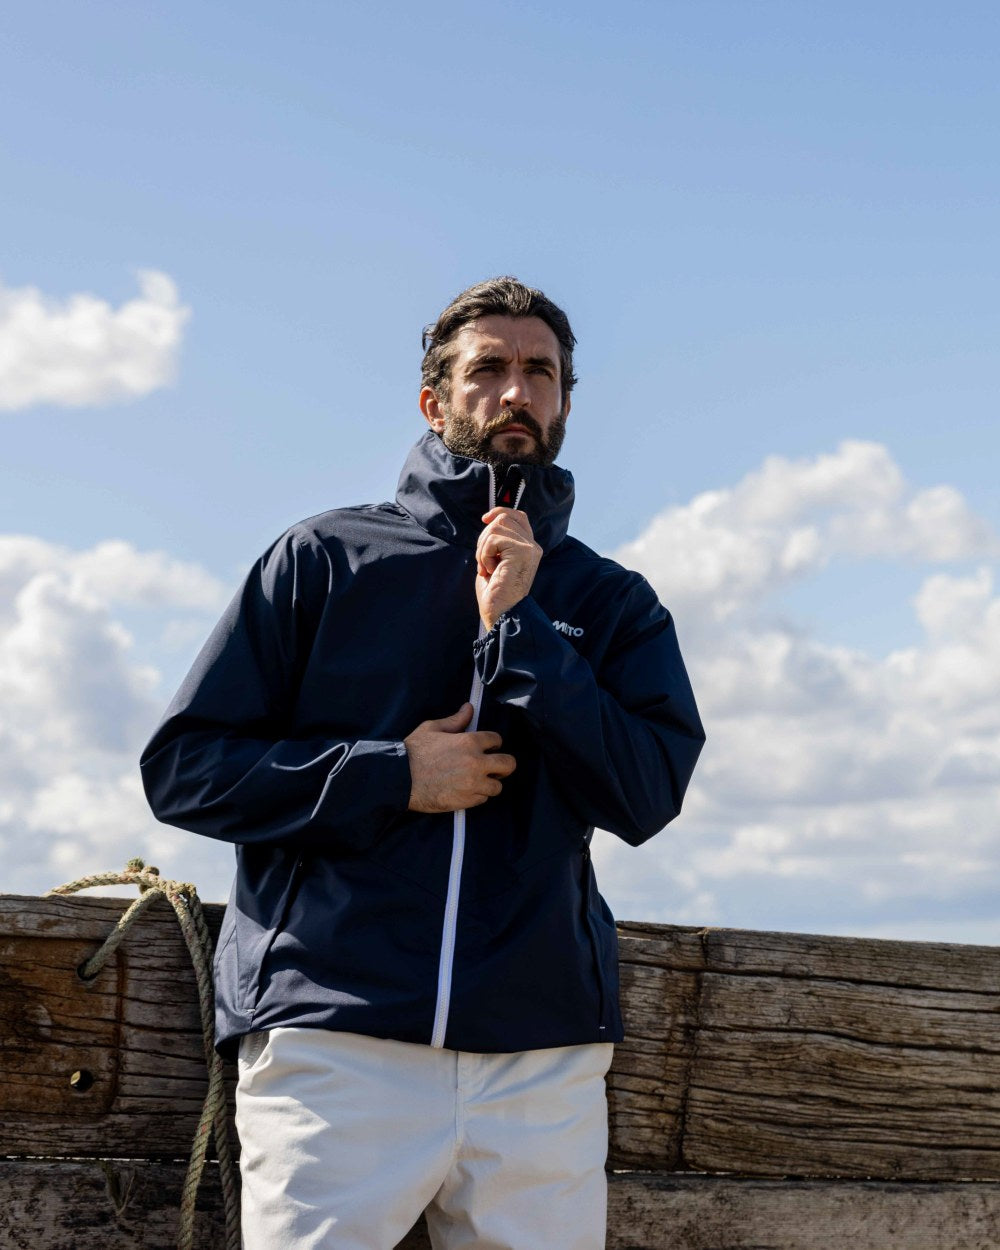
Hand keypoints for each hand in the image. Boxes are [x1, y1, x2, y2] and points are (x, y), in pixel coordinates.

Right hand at [404, 703, 515, 812]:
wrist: (399, 780)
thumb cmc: (413, 752)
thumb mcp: (432, 729)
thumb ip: (455, 720)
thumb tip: (469, 708)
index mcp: (469, 742)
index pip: (497, 740)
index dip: (493, 743)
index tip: (489, 747)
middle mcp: (476, 763)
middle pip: (508, 764)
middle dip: (504, 764)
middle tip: (495, 766)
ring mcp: (472, 784)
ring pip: (497, 786)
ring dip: (490, 783)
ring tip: (478, 780)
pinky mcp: (466, 801)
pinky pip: (483, 799)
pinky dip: (478, 795)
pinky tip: (466, 790)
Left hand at [475, 507, 541, 630]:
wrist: (500, 613)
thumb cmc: (495, 592)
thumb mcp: (495, 560)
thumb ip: (497, 541)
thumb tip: (489, 519)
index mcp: (528, 547)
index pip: (518, 516)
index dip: (500, 511)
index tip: (485, 518)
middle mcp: (533, 546)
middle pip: (503, 518)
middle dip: (484, 538)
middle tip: (484, 562)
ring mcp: (530, 548)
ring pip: (496, 526)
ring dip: (483, 548)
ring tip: (487, 567)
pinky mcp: (523, 552)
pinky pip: (493, 539)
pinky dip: (484, 555)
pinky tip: (490, 570)